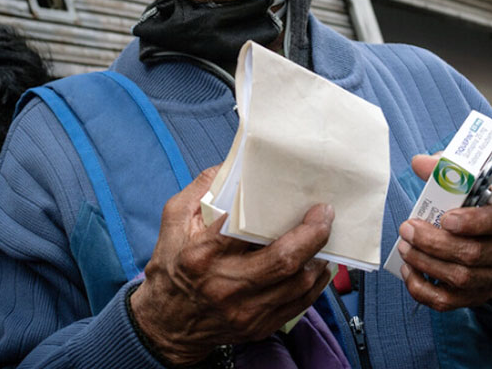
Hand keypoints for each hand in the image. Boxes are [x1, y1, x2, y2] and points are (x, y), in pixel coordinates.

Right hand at [130, 164, 334, 364]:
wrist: (166, 325)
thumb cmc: (172, 266)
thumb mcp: (174, 220)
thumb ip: (201, 188)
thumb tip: (235, 165)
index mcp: (203, 255)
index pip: (245, 229)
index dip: (278, 212)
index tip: (299, 198)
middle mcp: (225, 285)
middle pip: (283, 260)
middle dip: (313, 234)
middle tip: (325, 215)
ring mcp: (244, 311)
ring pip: (298, 283)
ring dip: (318, 258)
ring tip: (323, 238)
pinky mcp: (257, 327)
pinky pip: (299, 304)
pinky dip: (315, 283)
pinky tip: (318, 265)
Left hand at [396, 154, 491, 311]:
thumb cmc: (480, 210)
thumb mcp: (473, 186)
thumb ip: (447, 171)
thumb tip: (419, 163)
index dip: (472, 222)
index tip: (445, 218)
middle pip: (473, 254)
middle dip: (434, 242)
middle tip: (408, 229)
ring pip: (460, 278)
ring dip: (425, 263)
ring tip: (405, 246)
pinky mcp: (474, 296)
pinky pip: (448, 301)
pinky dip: (422, 288)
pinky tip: (409, 271)